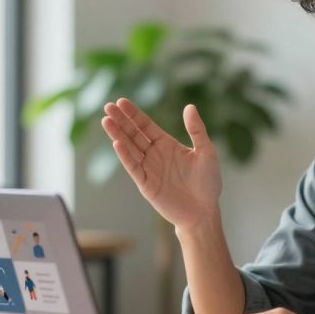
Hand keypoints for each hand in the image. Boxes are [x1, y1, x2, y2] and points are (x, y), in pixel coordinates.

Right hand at [101, 98, 221, 229]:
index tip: (121, 101)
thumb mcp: (206, 152)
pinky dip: (125, 156)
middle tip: (108, 107)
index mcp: (166, 144)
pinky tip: (117, 143)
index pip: (145, 125)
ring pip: (129, 148)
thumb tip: (189, 106)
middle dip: (121, 120)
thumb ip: (197, 130)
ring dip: (118, 135)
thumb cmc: (208, 182)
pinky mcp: (146, 184)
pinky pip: (133, 167)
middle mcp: (154, 154)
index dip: (133, 114)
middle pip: (133, 134)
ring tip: (106, 120)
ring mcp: (148, 169)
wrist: (204, 211)